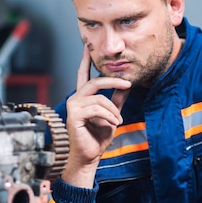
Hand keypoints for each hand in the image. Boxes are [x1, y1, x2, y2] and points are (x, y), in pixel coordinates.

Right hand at [61, 45, 130, 187]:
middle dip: (113, 81)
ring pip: (99, 98)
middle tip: (128, 84)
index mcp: (83, 98)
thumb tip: (125, 86)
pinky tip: (113, 123)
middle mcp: (76, 99)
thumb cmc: (97, 138)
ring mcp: (73, 106)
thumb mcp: (112, 115)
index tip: (87, 47)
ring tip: (118, 120)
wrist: (90, 156)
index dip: (85, 60)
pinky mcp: (73, 115)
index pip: (83, 74)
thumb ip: (116, 100)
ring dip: (113, 109)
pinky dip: (109, 116)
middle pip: (95, 81)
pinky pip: (96, 109)